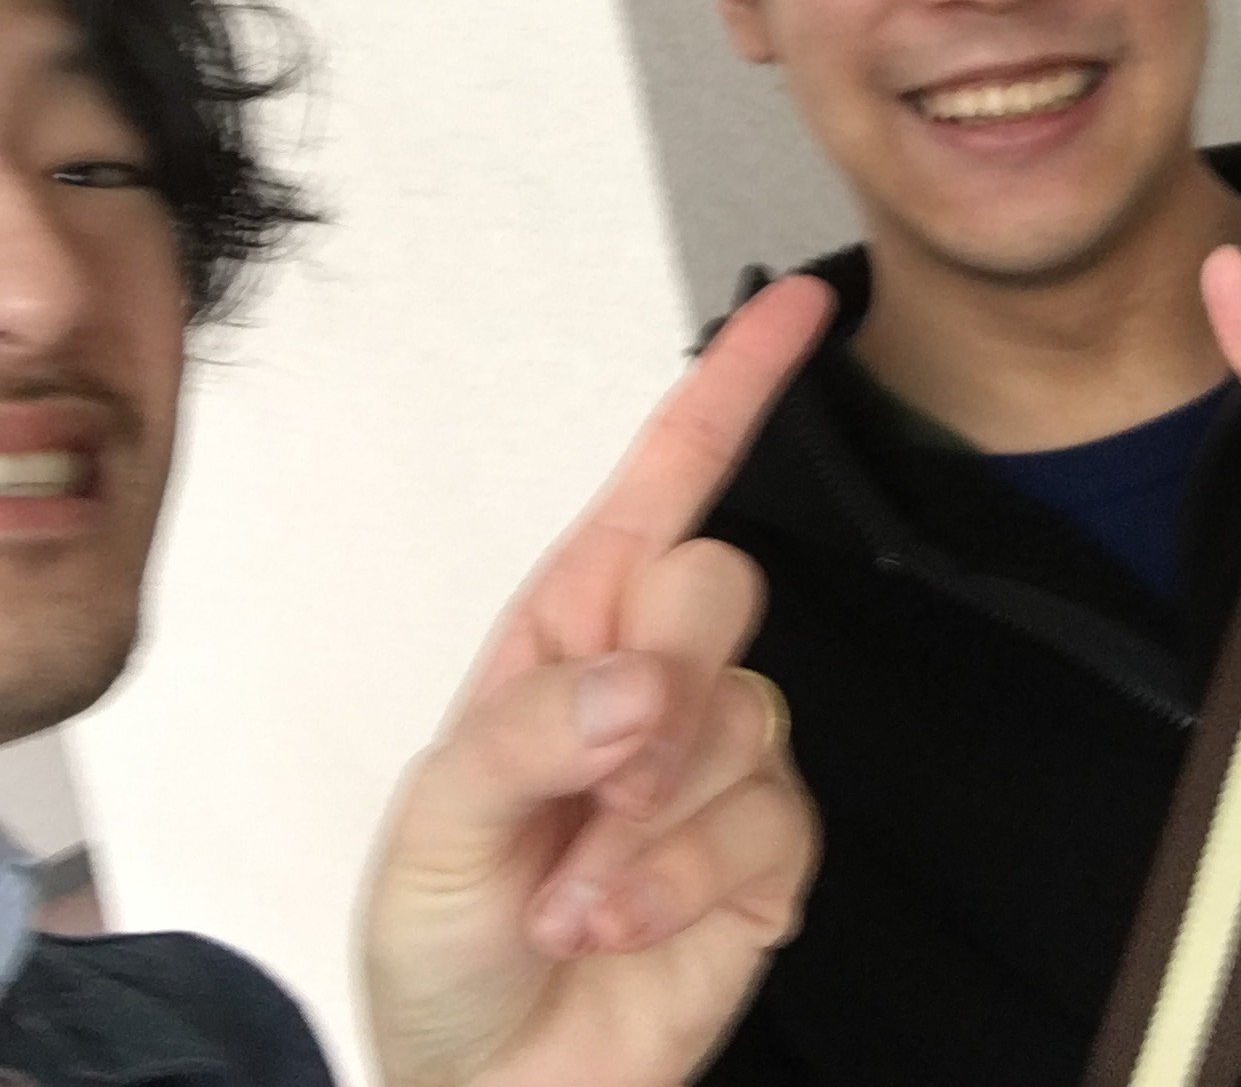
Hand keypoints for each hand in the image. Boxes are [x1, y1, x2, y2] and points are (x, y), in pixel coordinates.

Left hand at [363, 275, 833, 1086]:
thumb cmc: (440, 937)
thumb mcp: (437, 822)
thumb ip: (530, 731)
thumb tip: (641, 685)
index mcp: (574, 626)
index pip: (670, 476)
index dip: (736, 384)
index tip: (802, 303)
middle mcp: (659, 674)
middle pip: (720, 588)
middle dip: (661, 684)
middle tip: (596, 778)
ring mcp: (723, 762)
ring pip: (748, 722)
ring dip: (648, 830)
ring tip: (573, 896)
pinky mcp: (766, 855)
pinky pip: (772, 826)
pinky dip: (683, 884)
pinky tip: (620, 922)